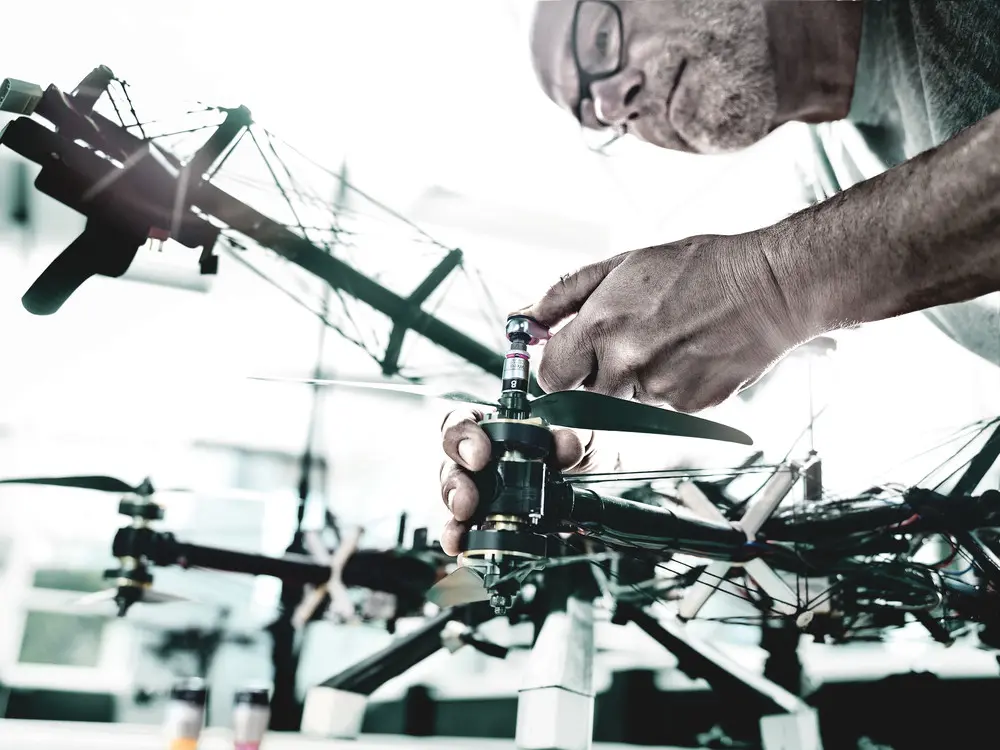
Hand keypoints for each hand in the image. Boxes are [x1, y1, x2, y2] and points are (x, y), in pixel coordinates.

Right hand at [438, 409, 596, 555]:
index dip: (463, 436)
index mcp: (494, 430)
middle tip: (467, 501)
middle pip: (451, 466)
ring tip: (460, 534)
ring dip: (453, 520)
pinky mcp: (487, 523)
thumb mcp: (580, 439)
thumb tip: (563, 446)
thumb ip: (570, 437)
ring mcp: (480, 493)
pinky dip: (463, 544)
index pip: (462, 423)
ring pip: (453, 502)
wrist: (593, 488)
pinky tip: (464, 553)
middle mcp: (480, 461)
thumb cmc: (576, 454)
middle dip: (454, 485)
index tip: (480, 454)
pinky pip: (466, 533)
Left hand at [525, 232, 811, 412]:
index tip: (569, 357)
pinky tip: (689, 354)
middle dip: (597, 371)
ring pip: (623, 401)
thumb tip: (525, 319)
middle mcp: (625, 365)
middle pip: (585, 393)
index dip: (557, 367)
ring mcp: (656, 390)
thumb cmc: (696, 268)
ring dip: (633, 378)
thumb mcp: (622, 265)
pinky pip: (659, 407)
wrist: (766, 288)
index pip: (550, 376)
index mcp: (601, 328)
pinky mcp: (686, 407)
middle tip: (630, 338)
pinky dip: (667, 386)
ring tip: (667, 340)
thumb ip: (564, 295)